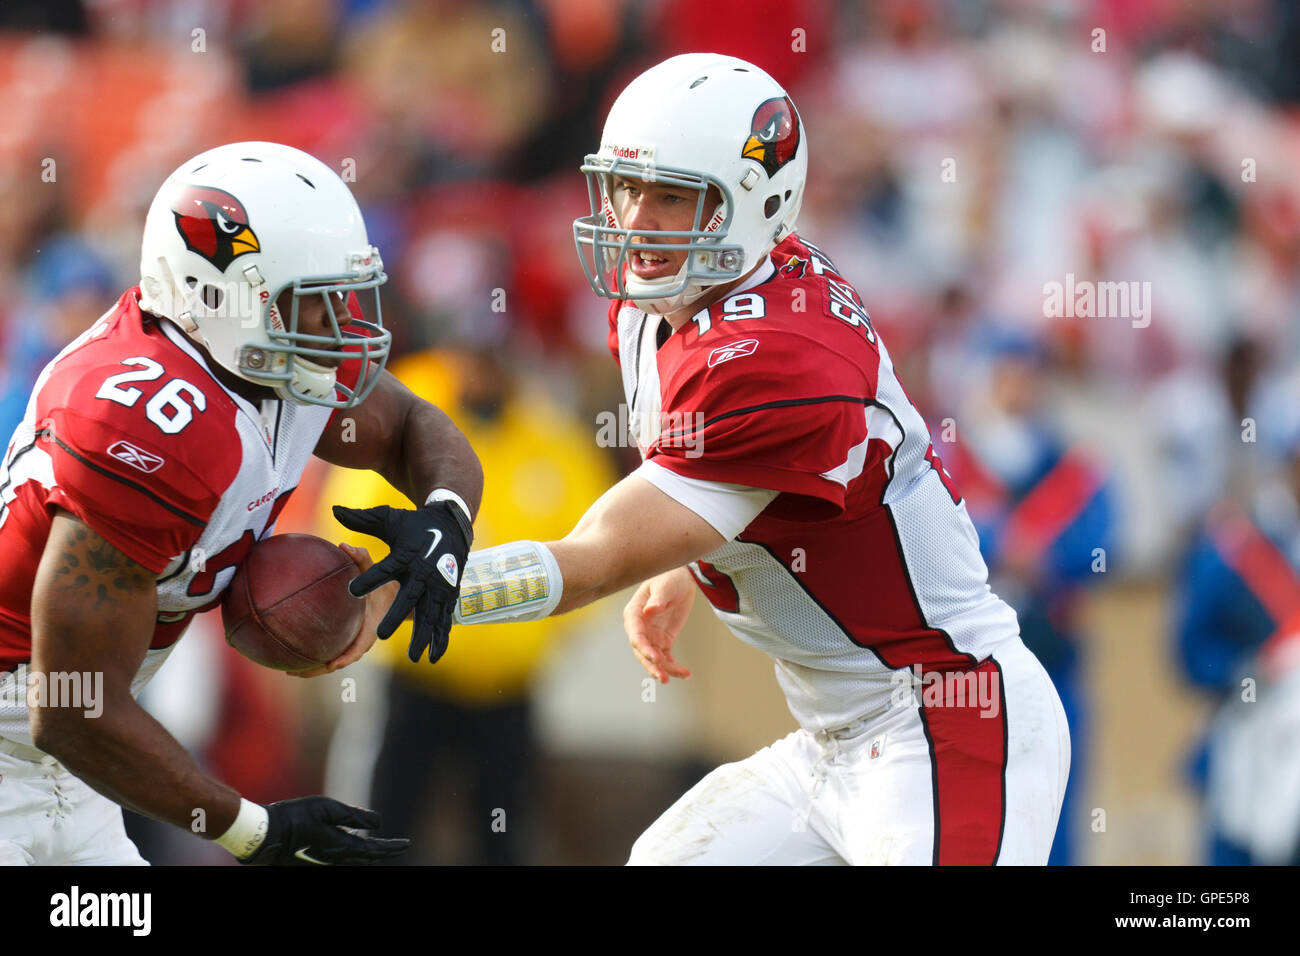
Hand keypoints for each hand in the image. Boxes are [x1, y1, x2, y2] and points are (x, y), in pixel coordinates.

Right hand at [240, 796, 408, 865]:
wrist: (265, 835)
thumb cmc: (294, 817)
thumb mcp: (327, 808)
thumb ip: (354, 816)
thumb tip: (379, 824)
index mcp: (342, 847)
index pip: (374, 850)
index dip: (391, 847)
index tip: (406, 844)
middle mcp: (336, 859)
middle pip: (367, 858)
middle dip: (384, 852)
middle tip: (400, 846)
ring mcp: (324, 862)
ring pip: (355, 860)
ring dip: (370, 854)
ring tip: (383, 848)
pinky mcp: (315, 860)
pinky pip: (342, 860)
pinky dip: (355, 855)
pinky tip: (356, 848)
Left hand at [289, 544, 398, 677]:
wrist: (397, 595)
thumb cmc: (385, 582)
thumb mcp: (377, 570)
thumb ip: (362, 558)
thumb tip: (344, 544)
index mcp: (370, 629)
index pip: (358, 648)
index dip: (345, 658)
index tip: (331, 665)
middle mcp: (360, 640)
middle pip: (337, 662)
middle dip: (316, 670)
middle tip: (293, 672)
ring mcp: (352, 642)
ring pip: (331, 660)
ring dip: (312, 668)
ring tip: (288, 670)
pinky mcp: (346, 639)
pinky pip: (329, 650)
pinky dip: (314, 654)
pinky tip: (294, 651)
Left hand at [332, 500, 472, 663]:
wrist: (451, 523)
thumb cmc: (414, 523)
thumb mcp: (388, 518)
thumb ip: (361, 519)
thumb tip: (334, 509)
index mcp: (406, 554)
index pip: (385, 568)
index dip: (369, 579)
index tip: (352, 590)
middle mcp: (424, 571)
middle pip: (409, 597)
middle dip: (395, 616)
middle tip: (380, 635)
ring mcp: (439, 585)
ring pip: (430, 614)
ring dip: (422, 636)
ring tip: (414, 657)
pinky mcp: (448, 593)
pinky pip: (444, 618)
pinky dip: (441, 637)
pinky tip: (434, 656)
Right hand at [623, 566, 694, 682]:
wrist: (681, 578)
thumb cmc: (669, 576)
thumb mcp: (665, 585)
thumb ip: (658, 598)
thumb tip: (649, 611)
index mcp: (634, 613)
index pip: (635, 634)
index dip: (643, 647)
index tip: (655, 657)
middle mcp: (640, 627)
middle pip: (642, 651)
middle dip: (652, 665)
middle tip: (663, 676)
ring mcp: (651, 635)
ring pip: (653, 658)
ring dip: (664, 669)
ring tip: (681, 675)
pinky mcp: (663, 640)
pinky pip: (666, 657)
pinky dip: (674, 667)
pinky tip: (685, 673)